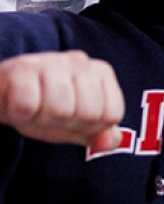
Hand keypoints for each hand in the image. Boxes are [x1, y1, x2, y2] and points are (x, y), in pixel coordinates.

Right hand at [0, 51, 124, 152]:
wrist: (0, 96)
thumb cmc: (43, 107)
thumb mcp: (75, 123)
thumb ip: (98, 134)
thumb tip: (111, 142)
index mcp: (100, 72)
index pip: (111, 114)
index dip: (89, 127)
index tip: (72, 118)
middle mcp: (80, 61)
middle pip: (89, 114)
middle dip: (66, 124)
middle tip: (48, 113)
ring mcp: (51, 61)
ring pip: (60, 109)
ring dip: (41, 119)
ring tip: (33, 108)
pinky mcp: (21, 67)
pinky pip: (28, 105)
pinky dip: (20, 114)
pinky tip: (16, 103)